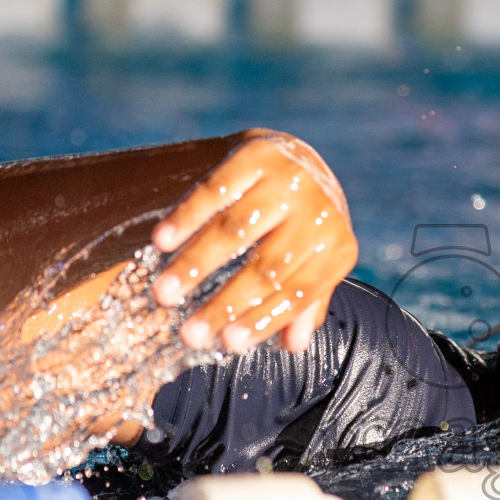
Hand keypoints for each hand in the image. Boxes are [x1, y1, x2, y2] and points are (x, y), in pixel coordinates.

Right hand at [149, 129, 356, 353]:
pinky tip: (161, 242)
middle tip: (188, 334)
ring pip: (236, 230)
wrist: (298, 159)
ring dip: (196, 265)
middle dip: (224, 304)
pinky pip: (215, 190)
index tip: (227, 344)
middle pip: (266, 268)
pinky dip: (186, 217)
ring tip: (163, 294)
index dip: (262, 320)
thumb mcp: (313, 266)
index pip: (297, 293)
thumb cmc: (300, 230)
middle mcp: (320, 213)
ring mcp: (290, 179)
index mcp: (338, 249)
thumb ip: (304, 304)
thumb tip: (294, 347)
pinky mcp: (258, 152)